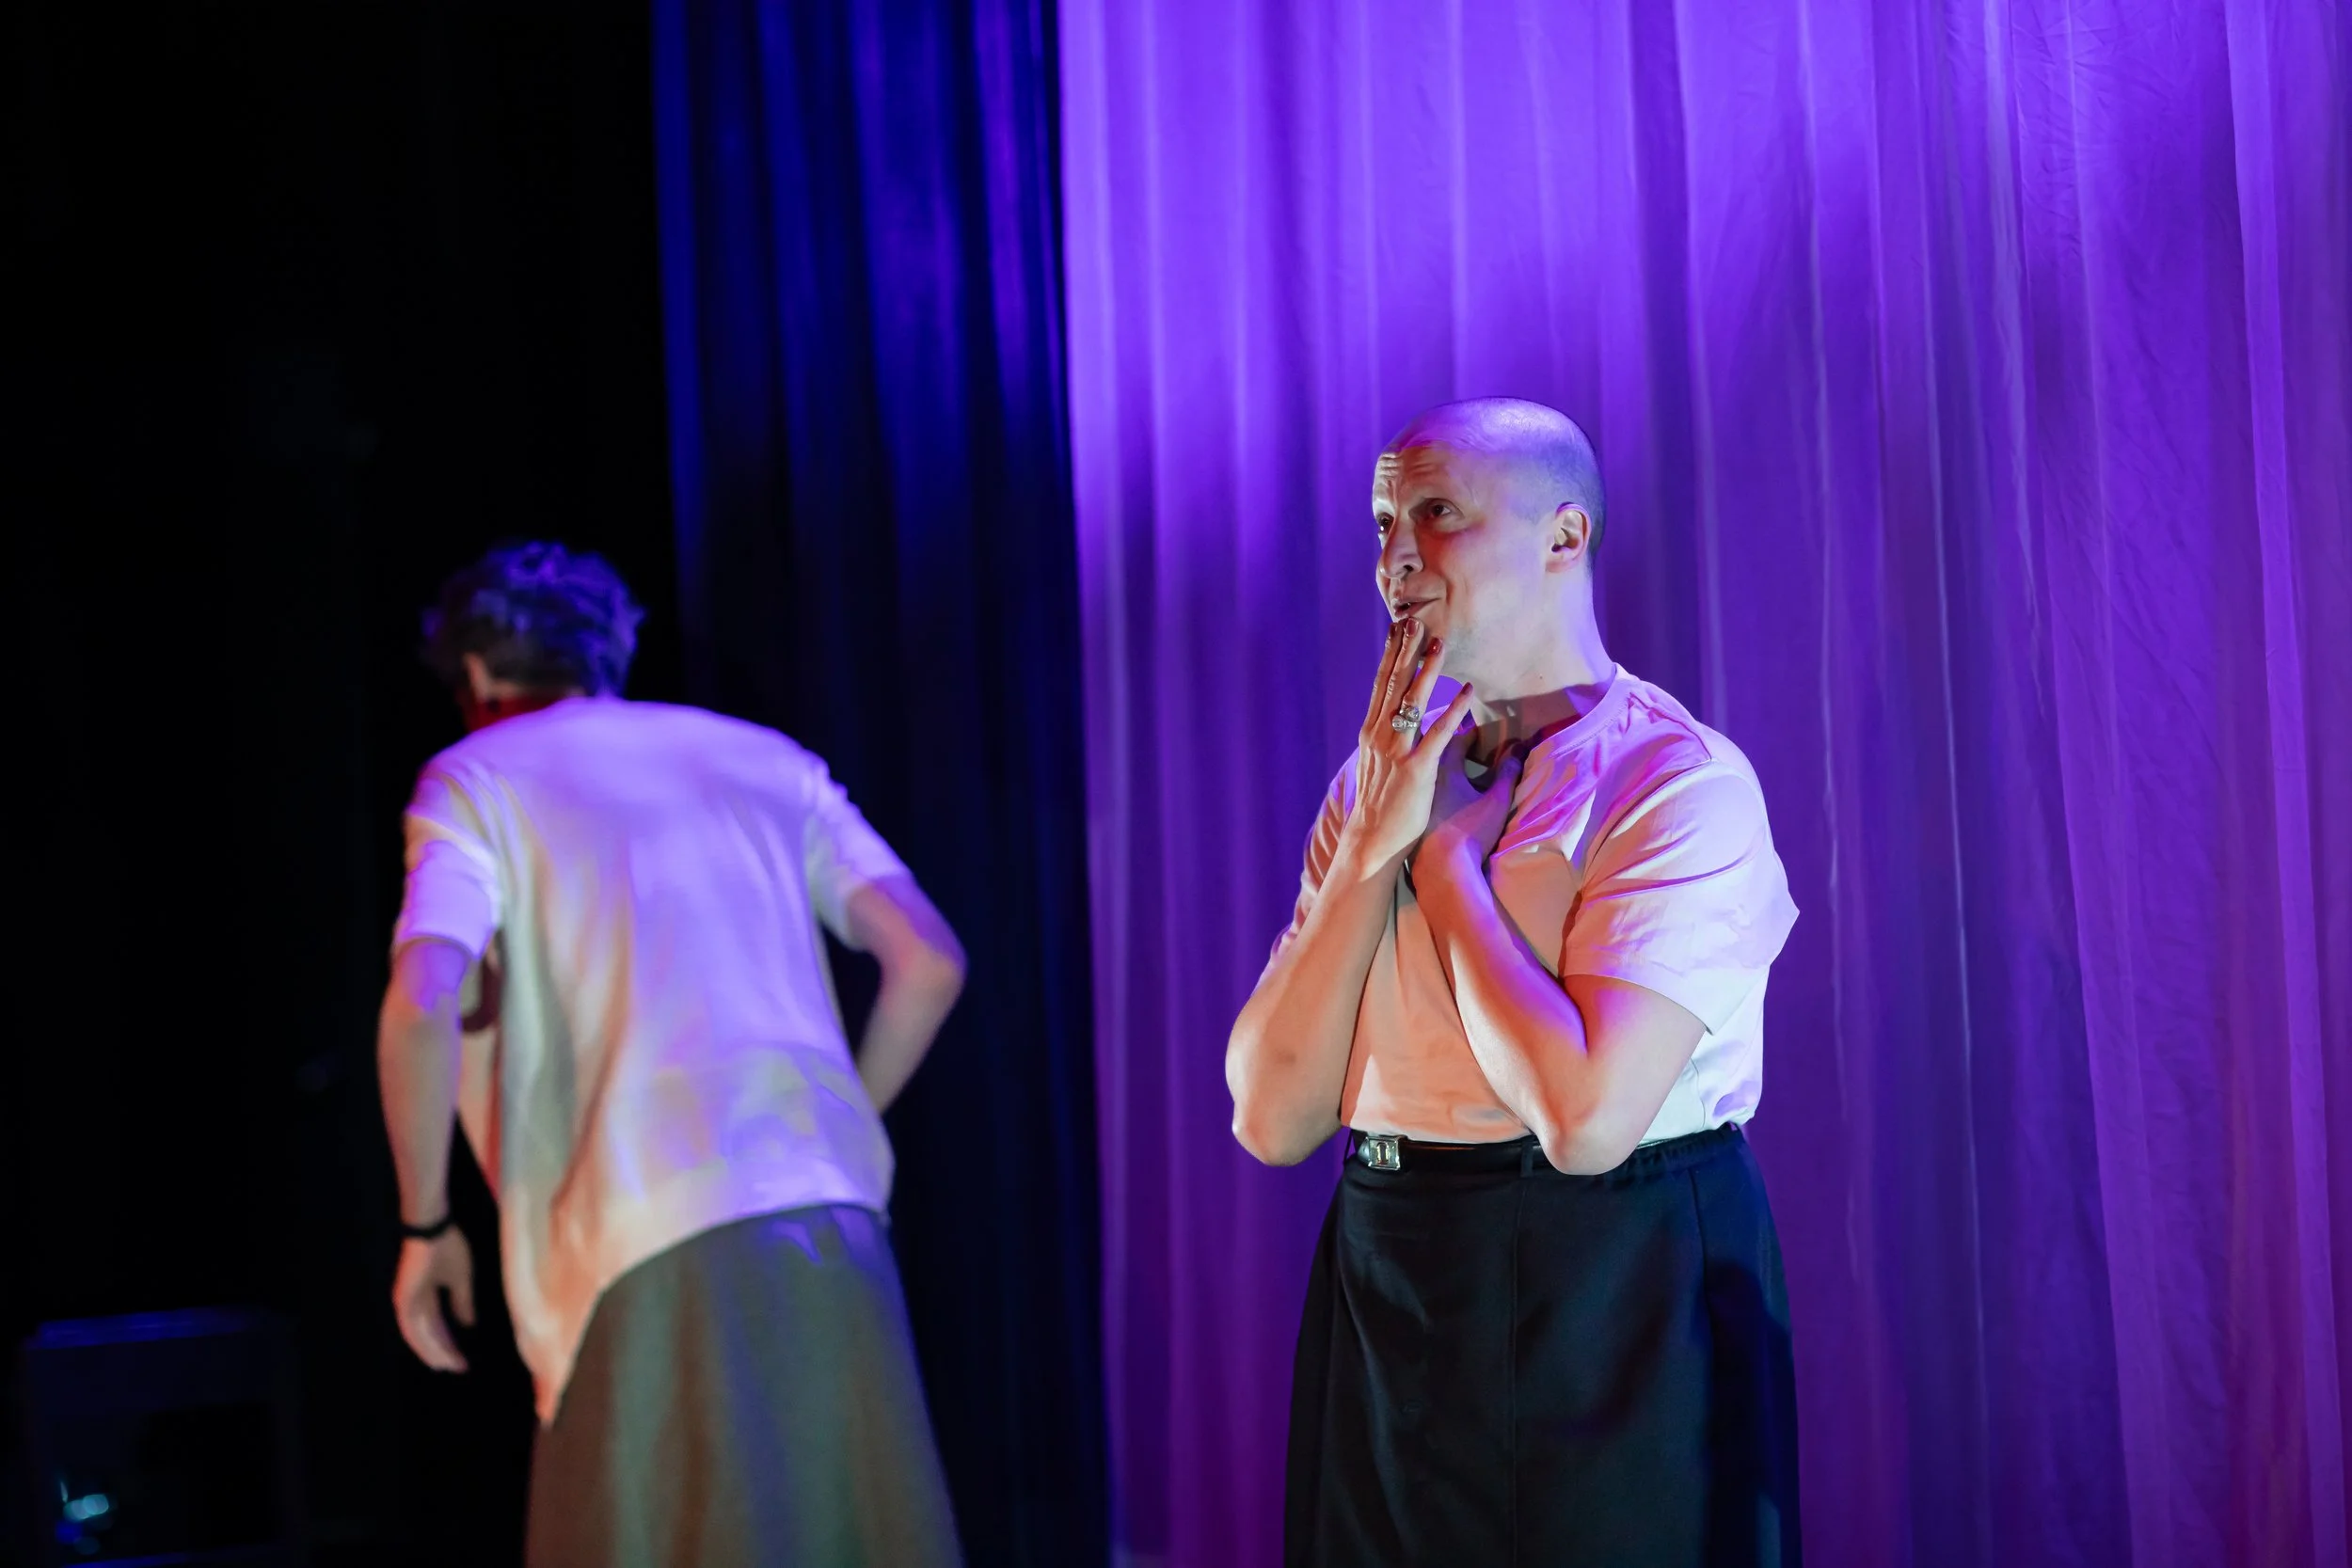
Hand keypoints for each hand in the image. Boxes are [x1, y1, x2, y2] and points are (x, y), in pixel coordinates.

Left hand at [392, 1229, 475, 1372]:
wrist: (432, 1229)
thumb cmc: (447, 1247)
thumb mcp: (461, 1279)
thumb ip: (462, 1302)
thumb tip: (468, 1324)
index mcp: (426, 1296)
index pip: (438, 1326)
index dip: (450, 1342)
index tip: (464, 1358)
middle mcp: (413, 1303)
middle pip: (427, 1335)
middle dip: (443, 1351)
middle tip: (458, 1368)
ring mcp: (406, 1302)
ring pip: (418, 1336)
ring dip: (433, 1352)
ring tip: (448, 1366)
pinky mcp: (403, 1300)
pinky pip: (412, 1329)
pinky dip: (423, 1343)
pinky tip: (436, 1353)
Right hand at [1339, 618, 1478, 868]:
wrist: (1372, 840)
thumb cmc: (1380, 804)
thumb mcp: (1379, 764)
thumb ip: (1389, 738)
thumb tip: (1401, 720)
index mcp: (1371, 732)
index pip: (1381, 684)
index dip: (1391, 653)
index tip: (1399, 627)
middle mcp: (1380, 736)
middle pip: (1393, 683)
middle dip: (1405, 650)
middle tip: (1416, 620)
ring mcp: (1397, 752)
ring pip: (1412, 701)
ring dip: (1427, 670)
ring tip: (1440, 644)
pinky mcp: (1416, 770)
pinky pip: (1438, 734)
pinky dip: (1454, 711)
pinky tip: (1467, 692)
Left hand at [1418, 743, 1523, 875]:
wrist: (1439, 869)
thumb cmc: (1471, 832)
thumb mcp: (1496, 801)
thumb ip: (1507, 774)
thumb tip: (1518, 750)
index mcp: (1445, 769)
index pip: (1456, 740)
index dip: (1469, 735)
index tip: (1477, 734)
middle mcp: (1423, 778)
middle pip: (1431, 751)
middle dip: (1445, 744)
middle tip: (1458, 745)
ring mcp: (1413, 799)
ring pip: (1419, 772)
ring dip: (1430, 765)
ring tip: (1443, 767)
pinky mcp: (1407, 818)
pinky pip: (1412, 793)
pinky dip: (1421, 788)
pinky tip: (1431, 799)